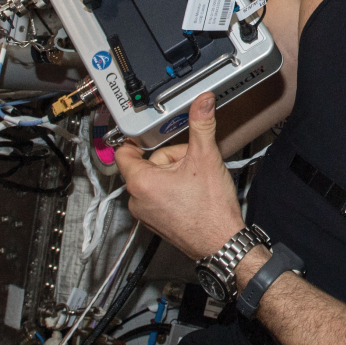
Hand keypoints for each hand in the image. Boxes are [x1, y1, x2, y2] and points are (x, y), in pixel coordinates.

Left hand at [113, 92, 246, 261]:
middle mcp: (137, 200)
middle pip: (148, 164)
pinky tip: (192, 195)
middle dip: (170, 159)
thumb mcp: (206, 157)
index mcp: (141, 182)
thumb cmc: (210, 210)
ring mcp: (146, 213)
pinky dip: (173, 191)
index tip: (149, 135)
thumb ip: (201, 124)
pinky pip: (159, 197)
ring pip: (155, 180)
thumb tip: (202, 102)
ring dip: (172, 175)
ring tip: (194, 182)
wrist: (221, 242)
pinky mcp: (156, 222)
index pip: (124, 151)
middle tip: (190, 163)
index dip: (138, 140)